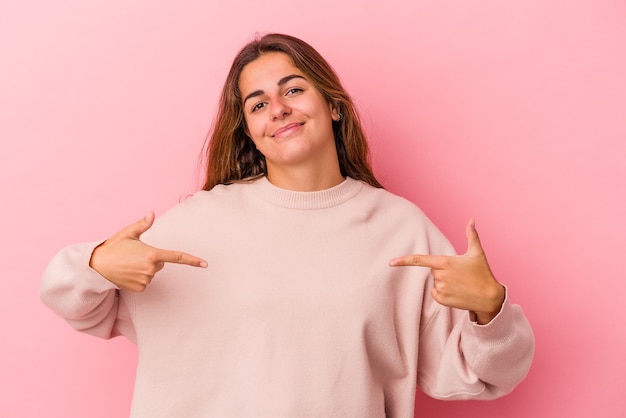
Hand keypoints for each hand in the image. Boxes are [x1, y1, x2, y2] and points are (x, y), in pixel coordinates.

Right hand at [90, 212, 206, 291]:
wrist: (97, 266)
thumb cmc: (113, 247)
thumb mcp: (128, 233)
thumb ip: (142, 224)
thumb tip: (152, 214)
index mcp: (152, 254)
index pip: (177, 257)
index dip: (192, 261)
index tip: (205, 264)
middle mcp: (151, 268)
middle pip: (160, 263)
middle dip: (151, 258)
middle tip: (133, 255)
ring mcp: (146, 279)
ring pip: (152, 273)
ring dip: (144, 268)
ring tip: (128, 264)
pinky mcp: (140, 288)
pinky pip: (145, 281)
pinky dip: (138, 277)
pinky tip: (127, 273)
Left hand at [389, 219, 504, 323]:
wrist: (489, 298)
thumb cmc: (483, 273)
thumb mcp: (477, 253)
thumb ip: (472, 236)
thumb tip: (472, 220)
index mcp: (445, 262)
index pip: (420, 260)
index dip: (404, 261)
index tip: (391, 262)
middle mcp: (440, 275)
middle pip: (433, 270)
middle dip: (443, 270)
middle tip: (459, 274)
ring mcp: (441, 288)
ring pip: (435, 282)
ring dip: (444, 282)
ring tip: (460, 284)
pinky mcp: (442, 299)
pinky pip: (436, 293)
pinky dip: (443, 293)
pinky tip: (457, 293)